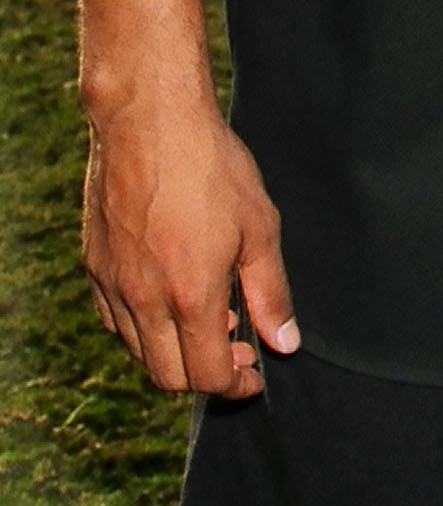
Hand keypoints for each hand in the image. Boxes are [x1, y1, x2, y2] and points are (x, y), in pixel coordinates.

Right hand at [82, 96, 297, 398]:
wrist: (150, 121)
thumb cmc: (212, 168)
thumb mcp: (260, 228)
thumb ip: (271, 293)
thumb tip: (285, 343)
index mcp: (190, 296)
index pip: (207, 377)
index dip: (235, 384)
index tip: (254, 372)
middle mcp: (143, 300)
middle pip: (168, 377)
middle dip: (205, 375)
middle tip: (235, 349)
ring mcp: (112, 284)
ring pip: (137, 351)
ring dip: (172, 351)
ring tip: (206, 317)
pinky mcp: (93, 265)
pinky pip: (113, 319)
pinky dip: (142, 327)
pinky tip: (168, 298)